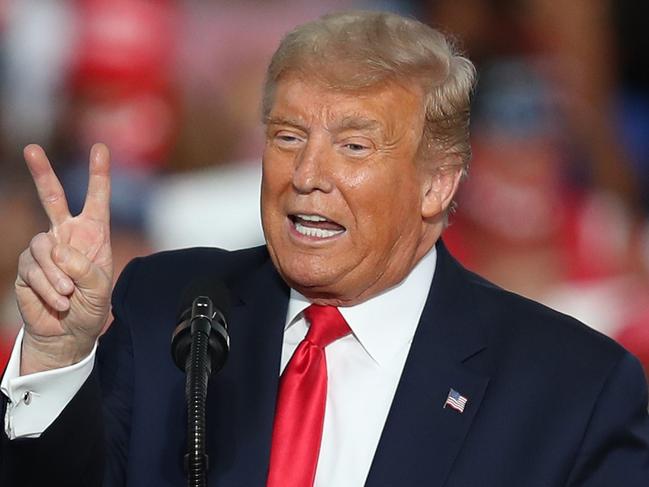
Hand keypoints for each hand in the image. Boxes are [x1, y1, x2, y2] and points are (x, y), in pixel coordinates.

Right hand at [15, 144, 112, 374]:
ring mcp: (44, 250)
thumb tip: (58, 250)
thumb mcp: (100, 289)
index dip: (98, 174)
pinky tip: (57, 301)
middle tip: (32, 148)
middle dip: (42, 173)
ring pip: (42, 246)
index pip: (96, 200)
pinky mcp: (26, 267)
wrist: (68, 333)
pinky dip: (47, 287)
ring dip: (56, 275)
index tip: (100, 148)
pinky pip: (32, 269)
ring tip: (68, 295)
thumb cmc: (91, 308)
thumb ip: (85, 268)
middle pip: (52, 198)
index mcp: (92, 235)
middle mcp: (66, 236)